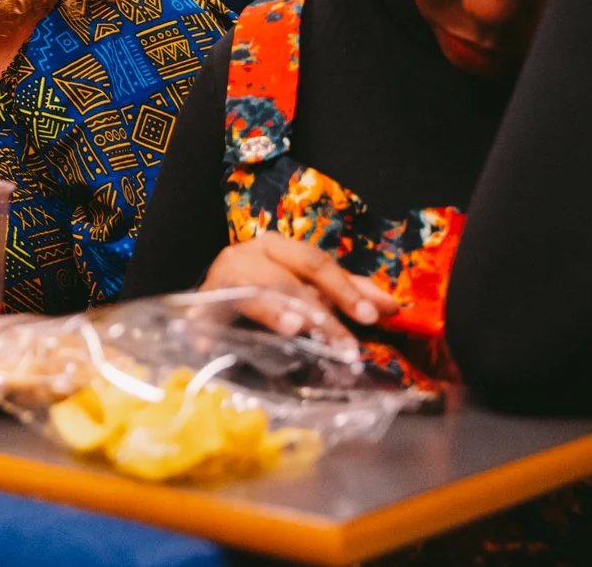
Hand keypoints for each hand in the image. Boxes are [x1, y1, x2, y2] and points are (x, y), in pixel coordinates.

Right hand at [199, 233, 401, 355]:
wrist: (213, 299)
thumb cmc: (268, 292)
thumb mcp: (309, 290)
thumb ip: (347, 294)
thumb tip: (392, 306)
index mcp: (277, 247)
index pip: (315, 262)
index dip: (345, 289)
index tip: (372, 318)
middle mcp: (247, 254)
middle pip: (287, 277)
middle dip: (319, 311)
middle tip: (343, 344)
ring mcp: (220, 277)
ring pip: (252, 290)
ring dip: (273, 309)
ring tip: (293, 327)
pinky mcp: (199, 302)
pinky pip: (207, 313)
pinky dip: (208, 325)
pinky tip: (209, 342)